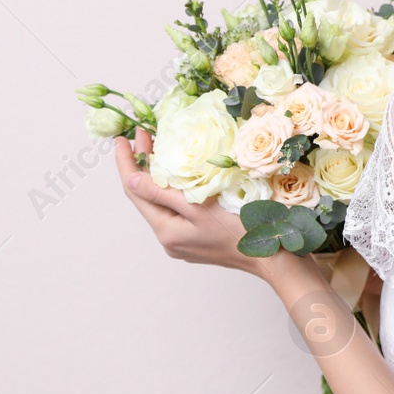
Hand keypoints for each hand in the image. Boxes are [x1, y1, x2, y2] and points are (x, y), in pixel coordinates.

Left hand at [112, 128, 309, 284]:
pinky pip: (176, 210)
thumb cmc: (240, 230)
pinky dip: (172, 189)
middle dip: (142, 165)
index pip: (136, 192)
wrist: (271, 258)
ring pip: (162, 203)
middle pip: (147, 197)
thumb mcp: (200, 208)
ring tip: (157, 149)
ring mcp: (183, 241)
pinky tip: (179, 175)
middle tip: (143, 135)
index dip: (127, 163)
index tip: (122, 138)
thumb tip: (130, 179)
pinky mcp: (197, 240)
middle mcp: (170, 239)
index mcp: (167, 231)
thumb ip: (163, 193)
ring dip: (157, 176)